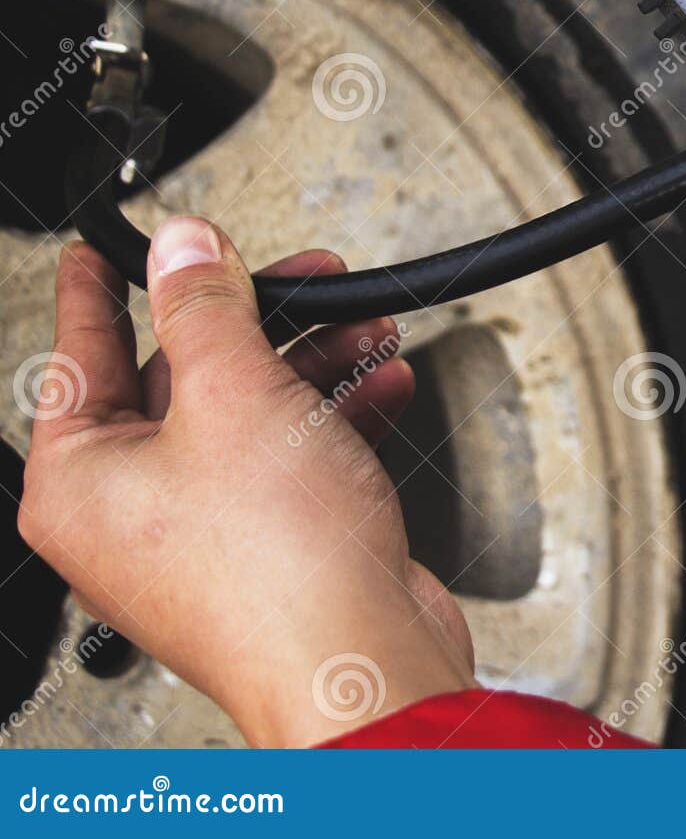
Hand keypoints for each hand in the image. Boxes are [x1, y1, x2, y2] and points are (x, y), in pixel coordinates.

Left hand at [18, 218, 474, 745]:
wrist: (361, 662)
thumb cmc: (277, 570)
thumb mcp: (234, 395)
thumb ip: (205, 307)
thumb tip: (183, 247)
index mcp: (82, 481)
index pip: (80, 356)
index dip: (101, 289)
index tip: (102, 249)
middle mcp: (133, 513)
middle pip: (182, 380)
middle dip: (254, 321)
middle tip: (287, 271)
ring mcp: (206, 535)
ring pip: (249, 417)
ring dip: (312, 365)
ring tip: (361, 326)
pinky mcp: (274, 548)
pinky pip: (294, 459)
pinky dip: (337, 419)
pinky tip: (381, 385)